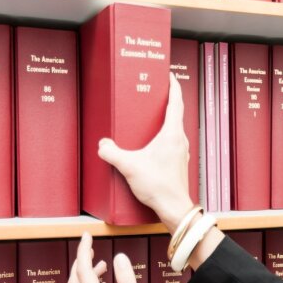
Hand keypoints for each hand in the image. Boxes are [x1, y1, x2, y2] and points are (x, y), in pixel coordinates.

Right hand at [98, 73, 193, 232]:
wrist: (174, 208)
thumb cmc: (158, 186)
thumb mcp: (130, 166)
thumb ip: (112, 153)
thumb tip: (102, 144)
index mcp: (171, 134)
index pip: (176, 102)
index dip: (173, 86)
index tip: (170, 75)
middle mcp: (180, 140)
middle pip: (176, 113)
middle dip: (168, 100)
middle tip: (157, 91)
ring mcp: (181, 151)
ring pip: (175, 128)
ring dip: (167, 119)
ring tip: (153, 115)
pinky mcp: (178, 162)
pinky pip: (172, 141)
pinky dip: (165, 135)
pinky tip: (153, 142)